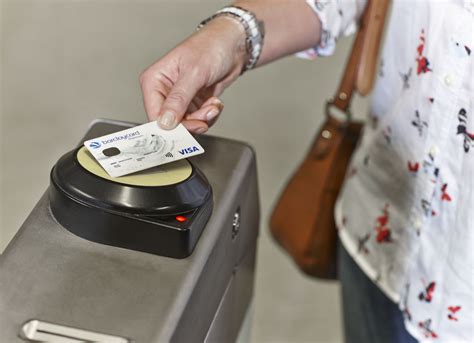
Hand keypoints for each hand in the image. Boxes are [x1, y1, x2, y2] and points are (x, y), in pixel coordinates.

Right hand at [140, 17, 246, 132]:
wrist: (232, 45)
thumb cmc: (210, 47)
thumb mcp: (193, 73)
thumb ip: (178, 99)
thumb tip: (165, 122)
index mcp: (154, 80)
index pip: (154, 114)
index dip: (170, 127)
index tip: (186, 132)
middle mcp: (164, 91)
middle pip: (172, 123)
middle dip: (192, 122)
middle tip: (205, 117)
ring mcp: (180, 99)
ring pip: (188, 123)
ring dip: (204, 118)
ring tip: (213, 104)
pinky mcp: (194, 103)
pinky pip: (199, 120)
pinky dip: (210, 115)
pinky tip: (214, 102)